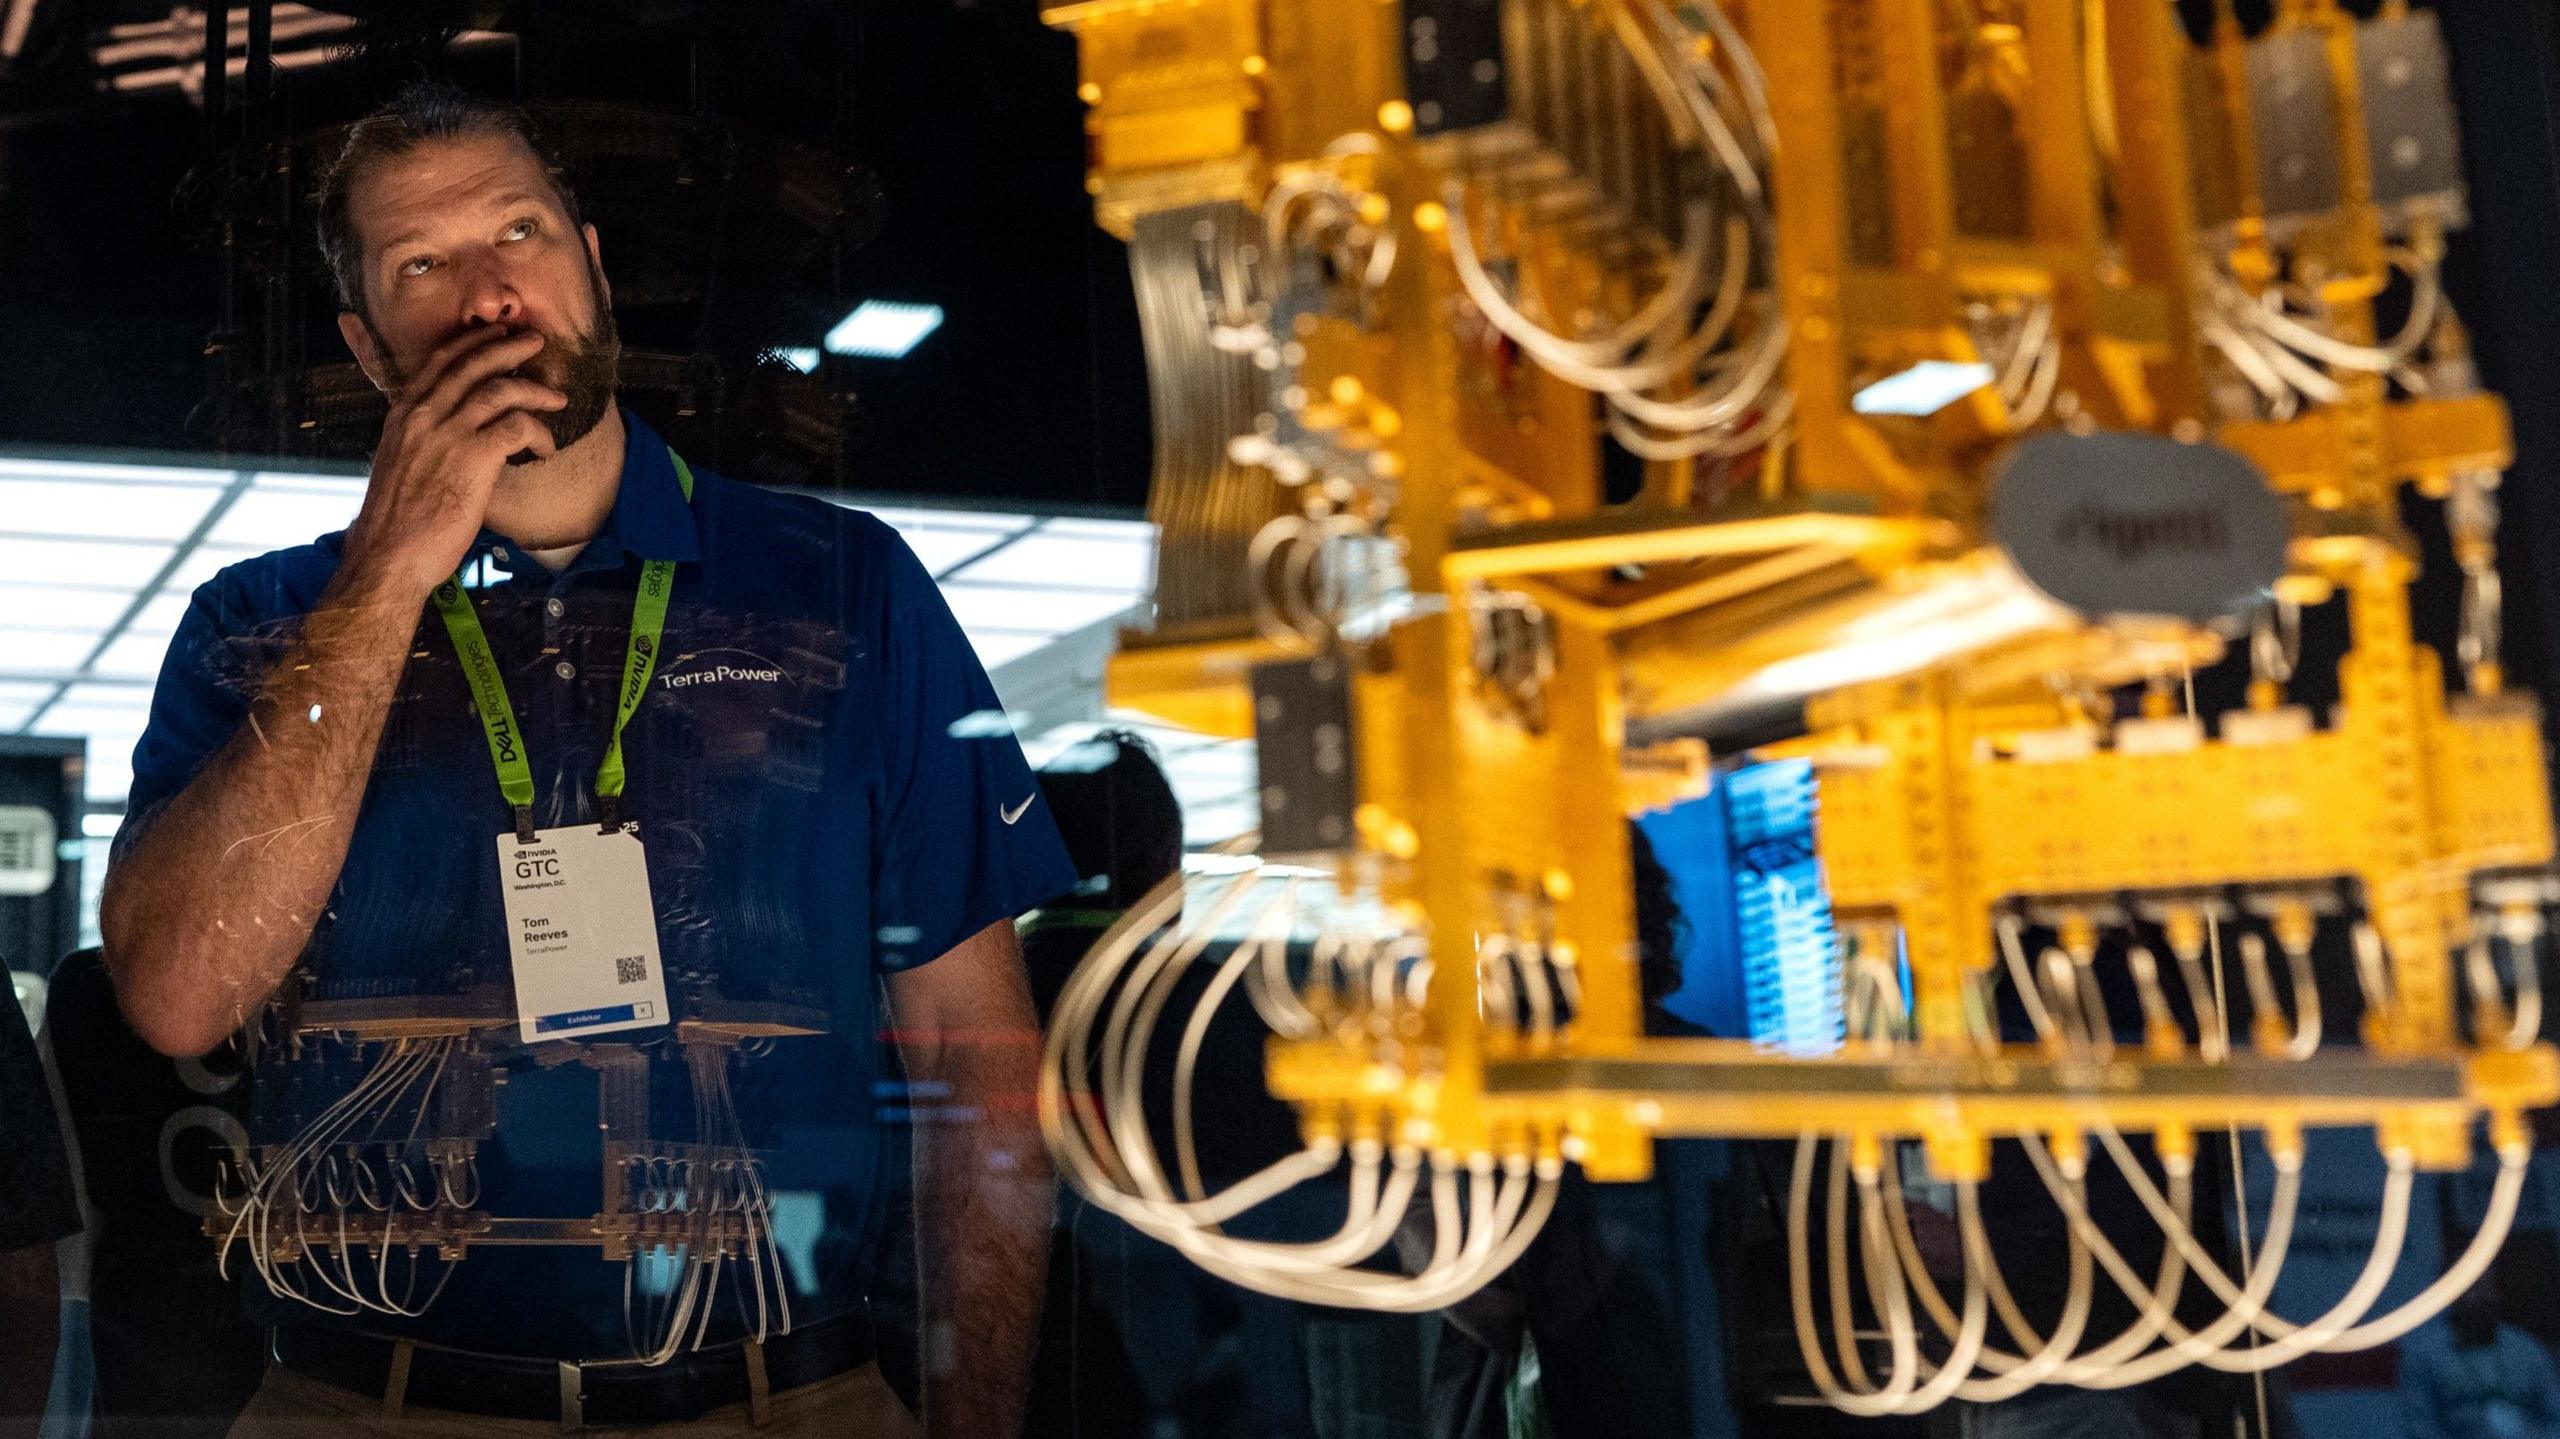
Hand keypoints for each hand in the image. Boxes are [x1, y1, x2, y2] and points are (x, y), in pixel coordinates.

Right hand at [340, 326, 567, 597]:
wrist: (388, 556)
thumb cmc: (396, 522)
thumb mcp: (399, 465)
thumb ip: (421, 441)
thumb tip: (449, 436)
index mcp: (402, 414)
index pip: (439, 362)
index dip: (472, 344)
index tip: (496, 334)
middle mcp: (422, 415)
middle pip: (472, 365)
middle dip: (508, 347)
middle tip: (536, 342)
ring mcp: (447, 434)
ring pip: (500, 390)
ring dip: (535, 389)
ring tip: (557, 395)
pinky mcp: (473, 458)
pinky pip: (518, 427)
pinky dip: (539, 433)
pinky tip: (546, 449)